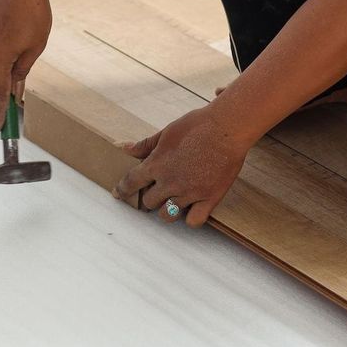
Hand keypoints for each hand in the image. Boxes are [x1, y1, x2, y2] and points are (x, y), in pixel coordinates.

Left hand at [112, 104, 253, 226]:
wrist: (227, 128)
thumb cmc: (197, 125)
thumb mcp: (167, 132)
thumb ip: (145, 145)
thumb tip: (124, 148)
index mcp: (156, 164)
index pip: (131, 183)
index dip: (122, 190)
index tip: (119, 193)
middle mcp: (170, 182)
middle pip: (148, 202)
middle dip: (149, 197)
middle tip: (156, 191)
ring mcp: (189, 193)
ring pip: (167, 215)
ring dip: (166, 209)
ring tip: (172, 201)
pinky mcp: (209, 198)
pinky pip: (193, 221)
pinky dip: (190, 218)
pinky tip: (191, 209)